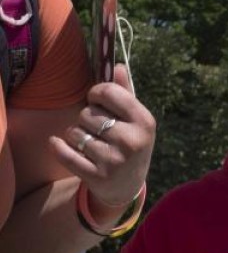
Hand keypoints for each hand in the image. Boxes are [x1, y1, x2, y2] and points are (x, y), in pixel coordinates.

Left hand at [49, 63, 155, 209]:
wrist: (127, 187)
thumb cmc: (129, 144)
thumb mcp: (135, 120)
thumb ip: (125, 92)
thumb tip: (116, 65)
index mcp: (144, 122)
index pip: (108, 91)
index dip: (96, 93)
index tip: (96, 100)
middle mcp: (132, 140)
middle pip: (87, 113)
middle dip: (86, 119)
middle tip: (98, 130)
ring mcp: (115, 160)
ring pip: (74, 132)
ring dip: (75, 135)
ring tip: (89, 144)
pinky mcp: (97, 176)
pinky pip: (64, 152)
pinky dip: (58, 147)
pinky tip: (59, 145)